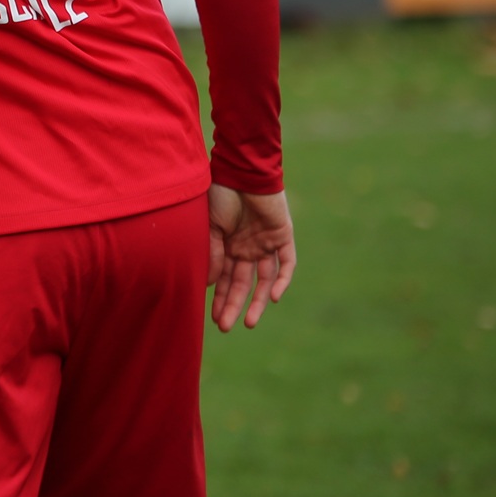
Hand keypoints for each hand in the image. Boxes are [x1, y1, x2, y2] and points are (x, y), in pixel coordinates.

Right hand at [207, 184, 295, 330]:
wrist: (241, 169)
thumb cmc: (220, 193)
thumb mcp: (210, 226)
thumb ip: (212, 253)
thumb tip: (209, 283)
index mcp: (227, 244)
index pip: (224, 278)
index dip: (219, 298)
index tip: (213, 318)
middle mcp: (247, 246)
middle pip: (242, 283)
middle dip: (234, 305)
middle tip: (225, 327)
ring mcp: (265, 242)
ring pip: (265, 278)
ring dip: (258, 300)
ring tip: (250, 323)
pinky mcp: (283, 235)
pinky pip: (286, 263)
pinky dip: (282, 280)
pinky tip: (273, 297)